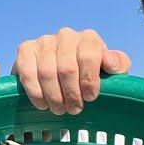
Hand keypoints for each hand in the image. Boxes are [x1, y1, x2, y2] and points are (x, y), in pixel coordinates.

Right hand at [12, 28, 130, 114]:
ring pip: (47, 72)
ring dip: (54, 96)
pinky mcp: (25, 49)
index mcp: (88, 38)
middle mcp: (66, 35)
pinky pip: (28, 73)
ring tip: (59, 110)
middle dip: (71, 94)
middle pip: (67, 68)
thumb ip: (118, 65)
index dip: (89, 81)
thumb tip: (110, 63)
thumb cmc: (90, 75)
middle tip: (74, 110)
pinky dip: (36, 93)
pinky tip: (43, 104)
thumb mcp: (109, 72)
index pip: (89, 56)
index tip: (89, 98)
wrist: (63, 74)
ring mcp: (44, 41)